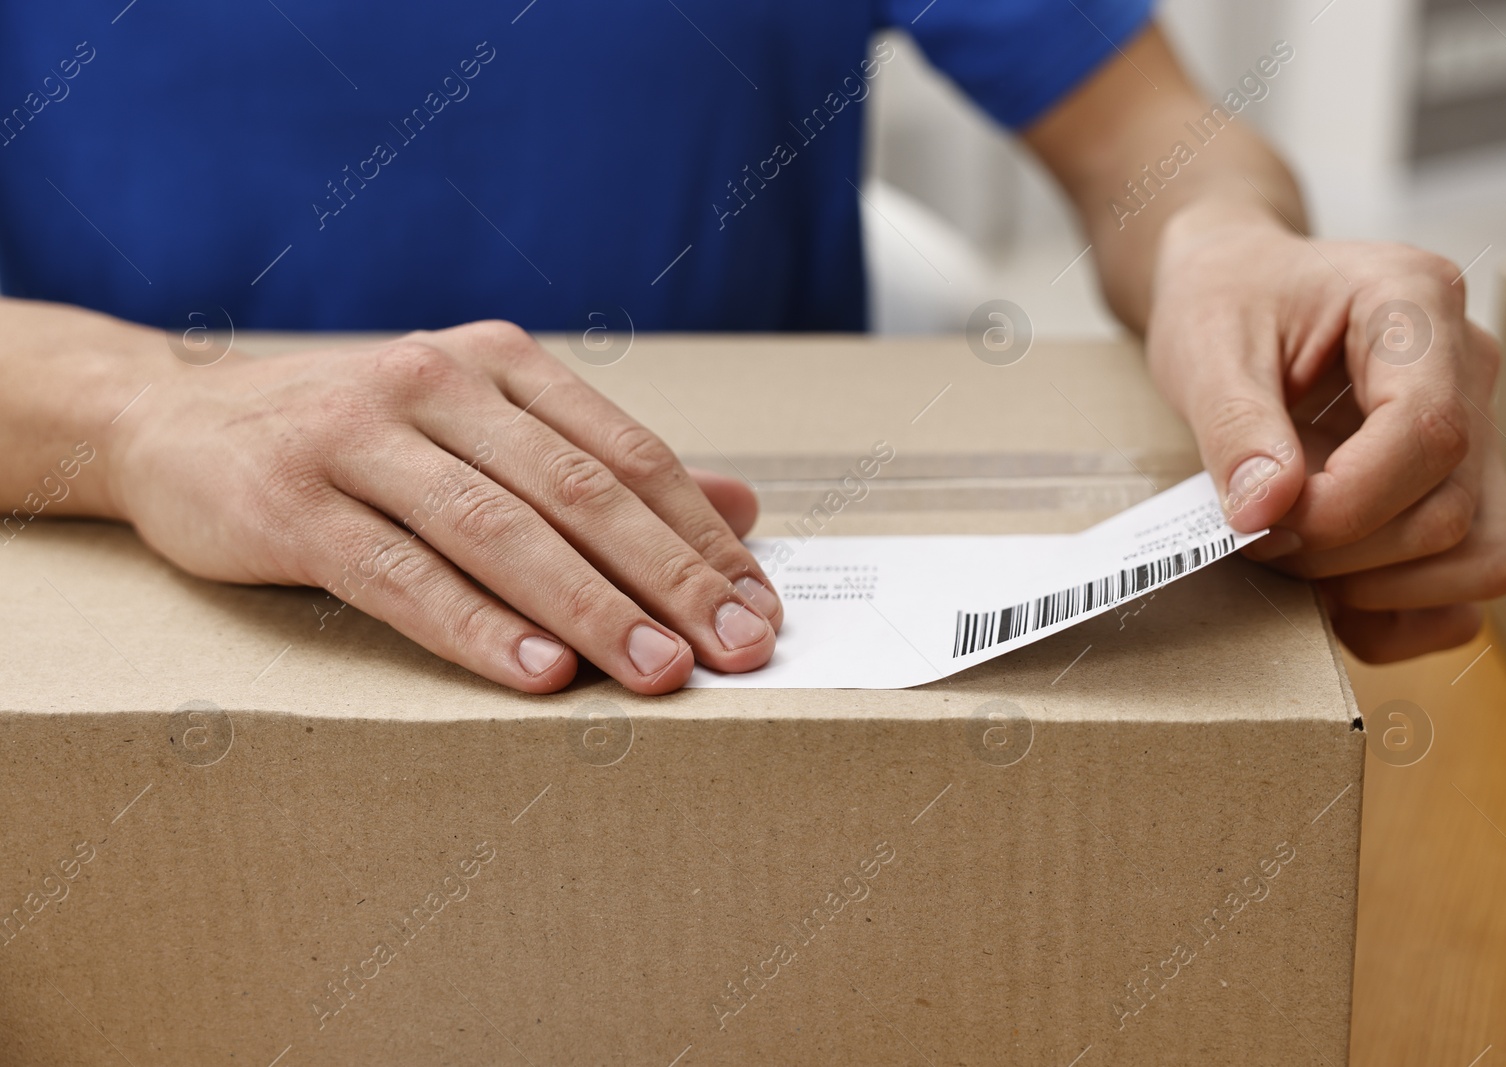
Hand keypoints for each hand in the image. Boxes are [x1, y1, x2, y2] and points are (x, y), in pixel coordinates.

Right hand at [108, 320, 781, 692]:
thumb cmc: (357, 437)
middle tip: (739, 648)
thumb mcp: (483, 429)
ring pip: (497, 530)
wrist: (173, 419)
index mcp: (497, 364)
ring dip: (590, 608)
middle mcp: (435, 383)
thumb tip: (742, 512)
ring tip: (659, 671)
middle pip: (578, 491)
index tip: (760, 607)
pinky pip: (400, 573)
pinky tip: (538, 675)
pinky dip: (475, 627)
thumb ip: (603, 468)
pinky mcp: (288, 502)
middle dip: (670, 577)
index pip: (625, 455)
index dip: (700, 537)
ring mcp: (356, 437)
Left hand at [1146, 215, 1505, 661]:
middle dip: (1341, 550)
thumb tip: (1264, 511)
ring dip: (1378, 587)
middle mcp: (1468, 367)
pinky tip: (1329, 595)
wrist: (1234, 288)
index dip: (1345, 503)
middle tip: (1255, 536)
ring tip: (1292, 558)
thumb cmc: (1225, 301)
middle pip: (1449, 508)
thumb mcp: (1204, 348)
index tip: (1260, 519)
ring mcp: (1478, 433)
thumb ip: (1234, 427)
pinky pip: (1468, 581)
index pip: (1428, 433)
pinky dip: (1402, 612)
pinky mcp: (1462, 486)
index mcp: (1416, 302)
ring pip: (1481, 554)